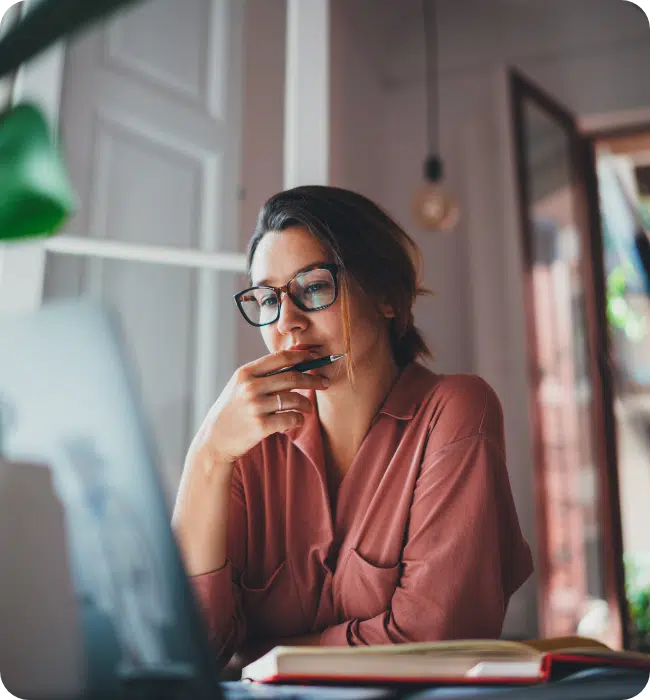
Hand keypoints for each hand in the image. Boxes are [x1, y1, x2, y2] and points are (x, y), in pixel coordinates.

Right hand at [187, 349, 329, 470]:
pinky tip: (297, 420)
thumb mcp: (241, 386)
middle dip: (313, 379)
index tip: (315, 357)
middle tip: (324, 382)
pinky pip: (291, 419)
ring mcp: (255, 406)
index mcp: (246, 373)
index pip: (280, 358)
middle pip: (292, 377)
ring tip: (308, 408)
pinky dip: (298, 419)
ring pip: (294, 399)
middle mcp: (250, 387)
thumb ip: (263, 374)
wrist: (215, 439)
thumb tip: (295, 359)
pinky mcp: (260, 426)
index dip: (302, 356)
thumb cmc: (233, 410)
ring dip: (307, 404)